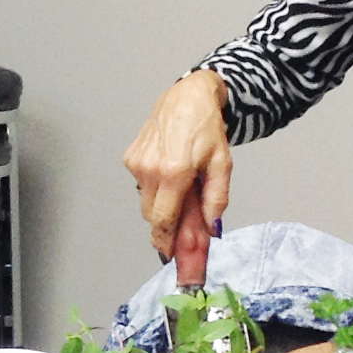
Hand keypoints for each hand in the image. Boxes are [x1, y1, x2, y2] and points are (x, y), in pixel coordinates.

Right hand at [125, 69, 232, 256]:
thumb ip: (216, 199)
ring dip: (160, 204)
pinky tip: (167, 172)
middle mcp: (150, 169)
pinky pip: (140, 185)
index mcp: (174, 172)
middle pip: (151, 215)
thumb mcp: (222, 164)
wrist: (187, 98)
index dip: (166, 240)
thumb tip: (211, 228)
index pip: (163, 220)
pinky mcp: (130, 158)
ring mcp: (137, 163)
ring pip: (145, 201)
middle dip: (165, 224)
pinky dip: (154, 187)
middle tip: (182, 223)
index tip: (170, 253)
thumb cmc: (207, 128)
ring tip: (179, 188)